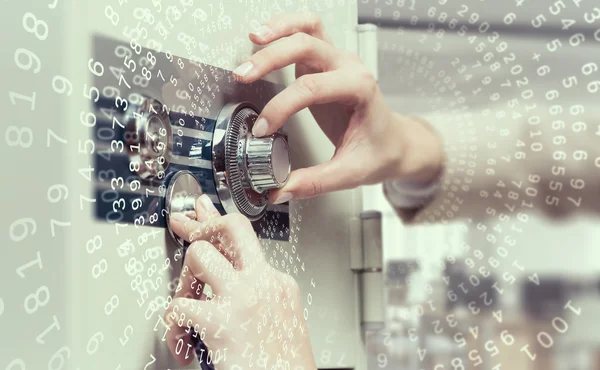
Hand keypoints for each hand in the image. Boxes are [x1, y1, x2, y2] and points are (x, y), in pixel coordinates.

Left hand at [164, 194, 315, 369]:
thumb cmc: (284, 366)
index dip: (217, 225)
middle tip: (188, 236)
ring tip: (185, 306)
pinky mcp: (220, 322)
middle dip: (204, 228)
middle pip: (232, 227)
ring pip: (199, 255)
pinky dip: (172, 325)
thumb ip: (255, 297)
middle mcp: (263, 283)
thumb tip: (224, 288)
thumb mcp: (280, 321)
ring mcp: (242, 298)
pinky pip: (178, 306)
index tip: (201, 215)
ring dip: (183, 281)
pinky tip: (182, 341)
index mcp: (278, 284)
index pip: (245, 241)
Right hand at [232, 12, 444, 203]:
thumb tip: (279, 189)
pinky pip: (307, 31)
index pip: (312, 89)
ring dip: (279, 31)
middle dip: (270, 58)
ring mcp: (338, 60)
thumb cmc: (380, 152)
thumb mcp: (350, 173)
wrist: (395, 142)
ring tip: (253, 38)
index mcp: (359, 89)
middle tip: (244, 75)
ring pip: (308, 28)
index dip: (282, 106)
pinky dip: (286, 28)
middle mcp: (349, 67)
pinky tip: (266, 38)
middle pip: (306, 46)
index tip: (264, 129)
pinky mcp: (326, 62)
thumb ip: (314, 182)